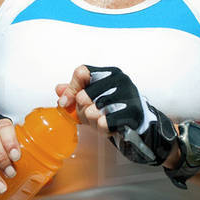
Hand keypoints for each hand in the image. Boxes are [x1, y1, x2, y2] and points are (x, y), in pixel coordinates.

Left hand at [57, 65, 178, 165]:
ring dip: (91, 121)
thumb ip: (75, 93)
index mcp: (109, 73)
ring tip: (97, 122)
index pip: (82, 72)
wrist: (141, 126)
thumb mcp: (93, 100)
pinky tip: (105, 127)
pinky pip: (106, 121)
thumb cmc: (114, 110)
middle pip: (85, 94)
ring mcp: (128, 94)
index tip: (65, 103)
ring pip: (94, 109)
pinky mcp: (133, 112)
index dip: (70, 89)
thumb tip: (58, 89)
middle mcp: (120, 79)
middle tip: (87, 116)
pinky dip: (102, 127)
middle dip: (81, 110)